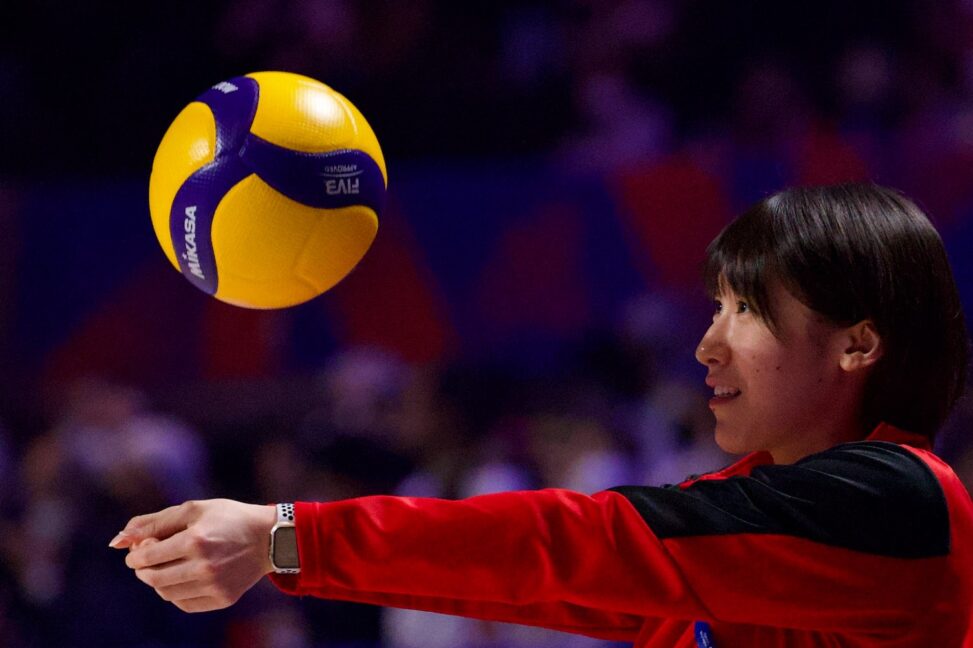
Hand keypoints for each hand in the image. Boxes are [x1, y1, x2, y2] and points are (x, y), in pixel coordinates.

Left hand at [110, 499, 276, 611]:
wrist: (269, 538)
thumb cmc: (228, 518)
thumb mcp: (193, 509)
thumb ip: (154, 521)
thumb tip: (118, 538)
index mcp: (195, 539)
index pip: (147, 556)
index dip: (135, 554)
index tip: (138, 550)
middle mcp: (204, 566)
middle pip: (153, 578)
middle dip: (143, 569)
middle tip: (149, 560)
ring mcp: (214, 585)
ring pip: (166, 593)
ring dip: (159, 581)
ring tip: (171, 566)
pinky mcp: (222, 598)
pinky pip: (184, 603)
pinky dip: (177, 593)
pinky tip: (186, 577)